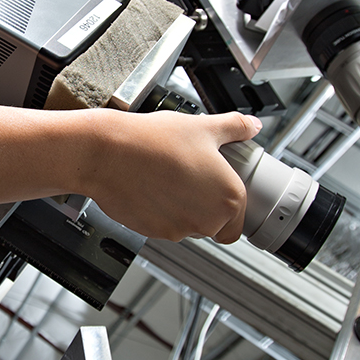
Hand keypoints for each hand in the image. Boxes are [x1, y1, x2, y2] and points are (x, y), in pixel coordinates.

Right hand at [85, 109, 261, 241]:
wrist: (109, 153)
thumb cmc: (153, 140)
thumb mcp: (202, 126)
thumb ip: (234, 127)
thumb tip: (251, 126)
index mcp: (228, 196)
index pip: (239, 220)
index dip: (226, 204)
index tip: (213, 187)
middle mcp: (208, 219)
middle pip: (213, 224)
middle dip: (202, 205)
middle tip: (185, 176)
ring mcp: (180, 230)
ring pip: (187, 226)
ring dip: (180, 209)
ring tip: (164, 177)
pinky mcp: (154, 233)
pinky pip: (162, 227)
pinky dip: (158, 212)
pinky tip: (149, 187)